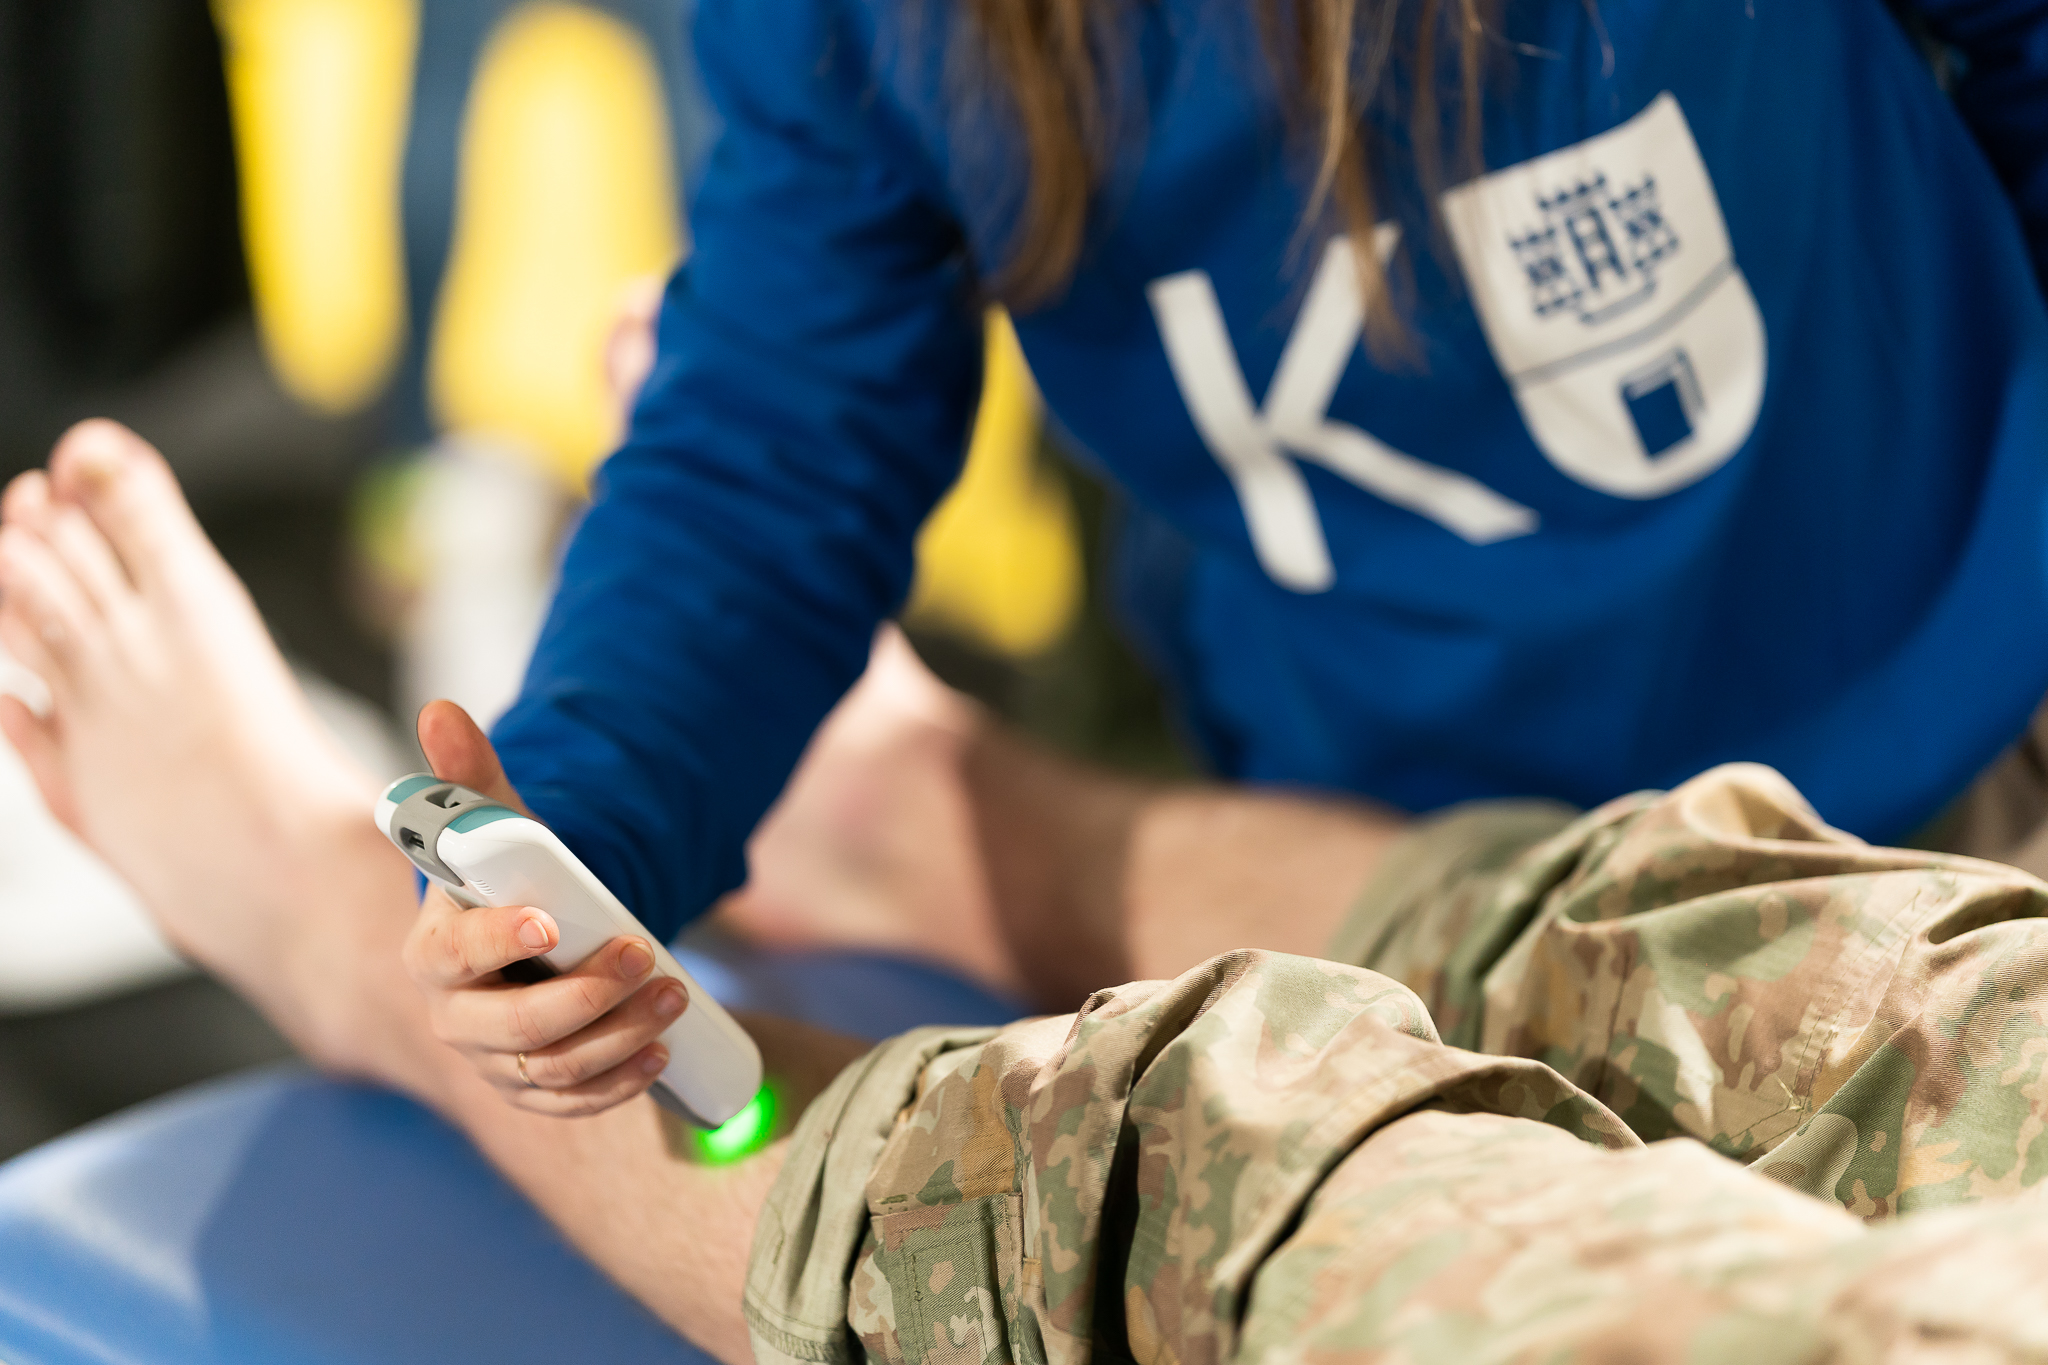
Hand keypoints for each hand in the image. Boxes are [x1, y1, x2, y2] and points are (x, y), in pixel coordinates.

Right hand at [402, 700, 686, 1114]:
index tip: (551, 923)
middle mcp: (455, 1018)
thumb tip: (441, 710)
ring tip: (674, 995)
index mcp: (433, 954)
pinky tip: (660, 1052)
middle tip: (646, 955)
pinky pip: (573, 1104)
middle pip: (516, 1028)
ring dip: (620, 1036)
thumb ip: (469, 775)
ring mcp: (494, 1063)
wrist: (530, 945)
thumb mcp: (496, 828)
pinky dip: (619, 1085)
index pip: (457, 956)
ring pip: (554, 1069)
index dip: (501, 942)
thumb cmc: (510, 882)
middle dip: (587, 996)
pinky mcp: (533, 1091)